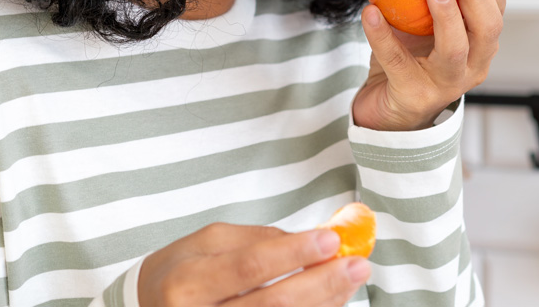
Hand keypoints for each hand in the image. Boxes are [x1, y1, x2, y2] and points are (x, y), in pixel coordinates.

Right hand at [138, 222, 370, 306]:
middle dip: (321, 284)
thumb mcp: (207, 243)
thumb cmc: (181, 273)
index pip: (248, 267)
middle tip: (356, 263)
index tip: (331, 238)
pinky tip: (330, 302)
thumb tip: (309, 240)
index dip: (293, 253)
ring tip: (351, 279)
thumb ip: (257, 240)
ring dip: (323, 303)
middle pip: (272, 305)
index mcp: (187, 284)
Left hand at [354, 0, 506, 130]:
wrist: (387, 108)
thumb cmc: (411, 61)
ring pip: (454, 49)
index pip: (496, 12)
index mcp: (479, 46)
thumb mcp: (428, 25)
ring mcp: (444, 84)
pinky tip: (371, 12)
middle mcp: (470, 66)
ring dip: (446, 14)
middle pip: (486, 30)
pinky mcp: (412, 95)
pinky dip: (382, 35)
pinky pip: (397, 61)